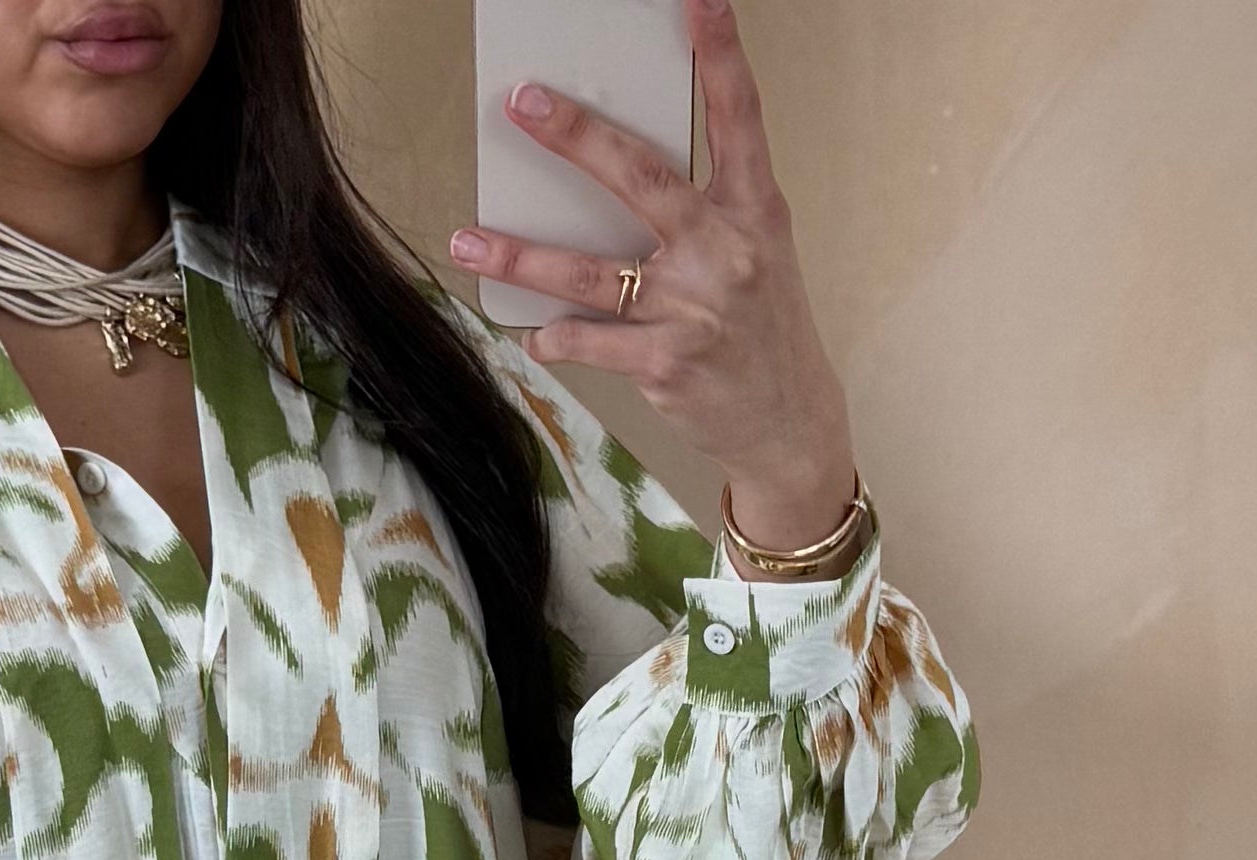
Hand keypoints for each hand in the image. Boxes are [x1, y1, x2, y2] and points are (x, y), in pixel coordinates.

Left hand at [450, 0, 857, 558]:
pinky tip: (536, 334)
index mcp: (754, 208)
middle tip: (525, 103)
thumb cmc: (761, 326)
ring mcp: (693, 307)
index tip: (697, 1)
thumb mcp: (756, 250)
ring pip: (591, 271)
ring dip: (522, 255)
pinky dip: (557, 336)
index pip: (738, 118)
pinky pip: (592, 340)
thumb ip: (703, 207)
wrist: (788, 421)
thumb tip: (616, 172)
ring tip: (468, 239)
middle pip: (641, 177)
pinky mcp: (666, 362)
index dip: (720, 56)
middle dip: (577, 136)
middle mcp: (725, 249)